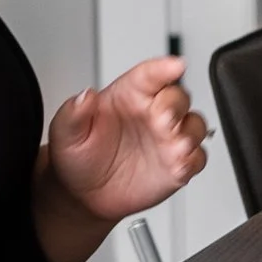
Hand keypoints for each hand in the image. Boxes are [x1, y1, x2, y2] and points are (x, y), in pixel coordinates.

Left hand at [47, 57, 208, 223]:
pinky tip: (179, 164)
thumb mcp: (64, 133)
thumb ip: (73, 112)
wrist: (82, 195)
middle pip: (178, 97)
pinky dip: (193, 160)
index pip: (150, 74)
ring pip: (195, 125)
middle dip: (176, 106)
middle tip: (163, 119)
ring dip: (190, 133)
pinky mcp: (177, 164)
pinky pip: (197, 158)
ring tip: (176, 144)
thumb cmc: (77, 157)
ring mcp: (168, 139)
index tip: (175, 66)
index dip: (165, 68)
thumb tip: (85, 96)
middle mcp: (153, 114)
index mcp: (129, 96)